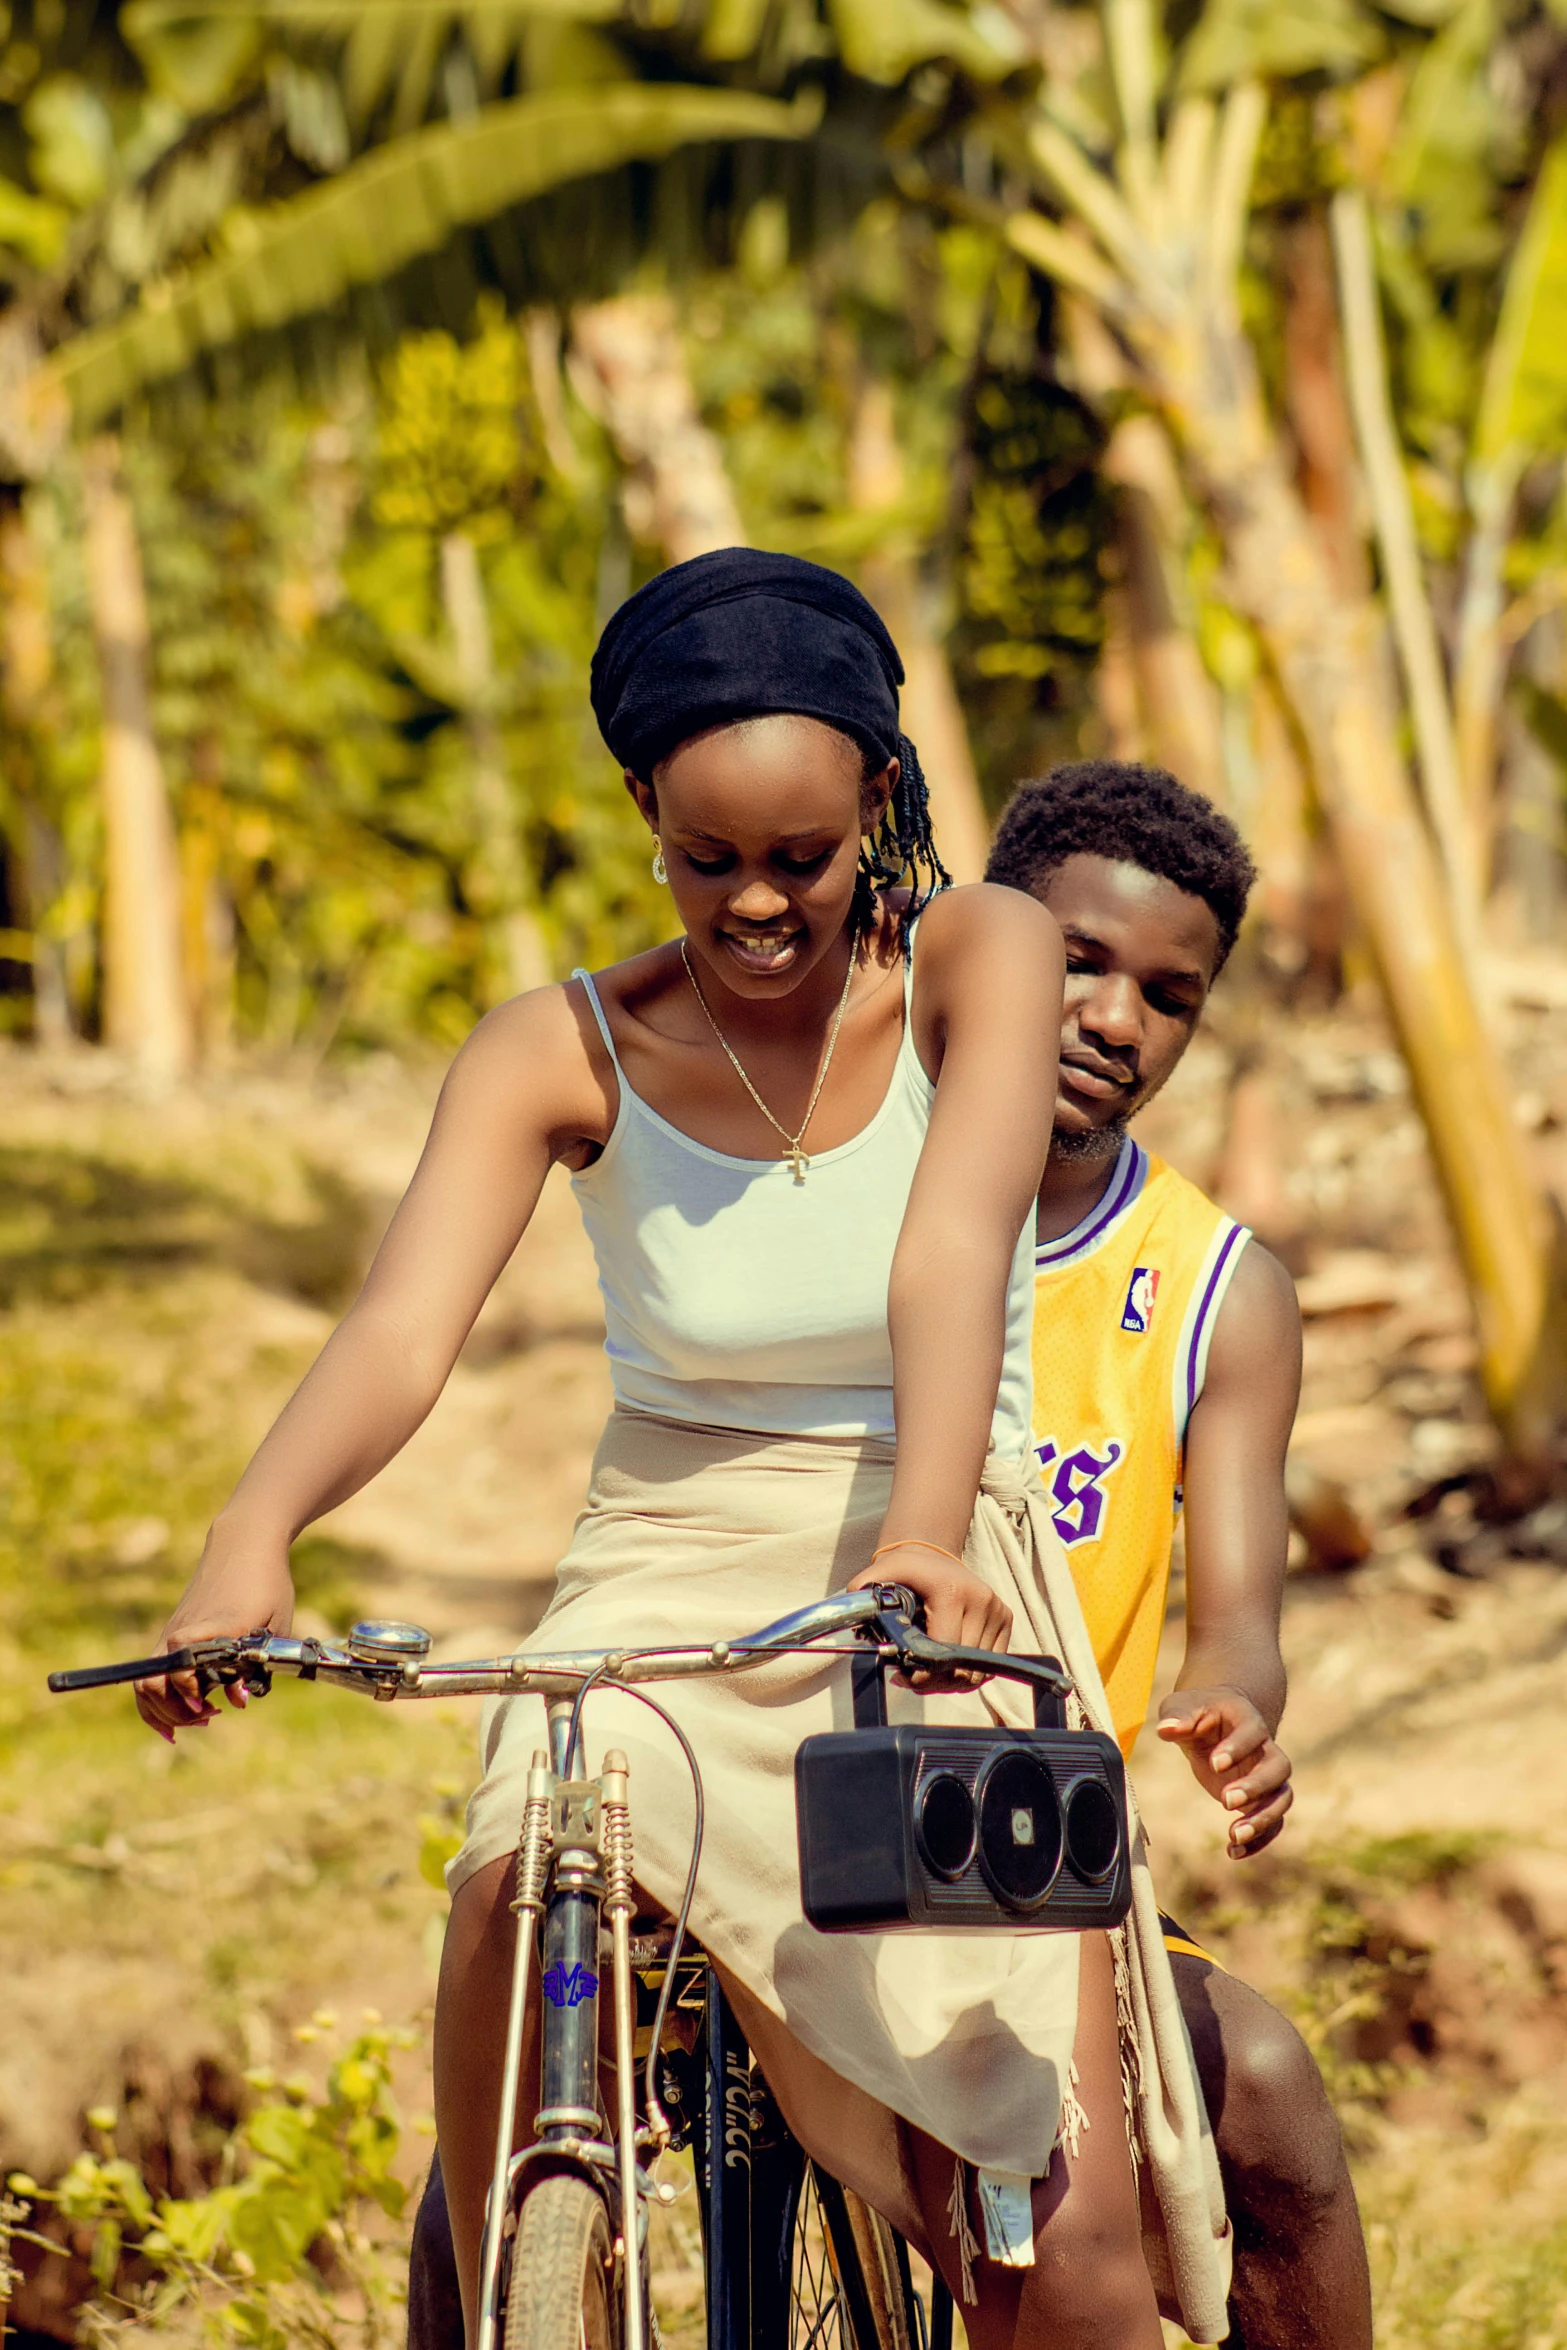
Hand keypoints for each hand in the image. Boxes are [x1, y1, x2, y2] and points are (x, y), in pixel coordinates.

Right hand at [134, 1541, 294, 1740]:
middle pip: (151, 1683)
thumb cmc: (267, 1585)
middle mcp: (183, 1633)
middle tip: (207, 1717)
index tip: (211, 1706)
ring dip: (164, 1709)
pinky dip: (159, 1698)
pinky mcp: (172, 1633)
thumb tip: (239, 1702)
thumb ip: (256, 1667)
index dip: (188, 1689)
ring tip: (196, 1718)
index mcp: (213, 1629)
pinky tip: (182, 1711)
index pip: (180, 1660)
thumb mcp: (275, 1627)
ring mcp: (172, 1634)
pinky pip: (153, 1672)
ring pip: (145, 1682)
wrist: (244, 1544)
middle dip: (175, 1713)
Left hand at [849, 1540, 1011, 1689]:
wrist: (935, 1555)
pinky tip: (946, 1666)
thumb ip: (862, 1594)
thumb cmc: (906, 1571)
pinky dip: (967, 1674)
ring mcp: (997, 1610)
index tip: (902, 1677)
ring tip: (927, 1673)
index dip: (922, 1674)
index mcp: (952, 1593)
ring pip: (977, 1672)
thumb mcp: (881, 1574)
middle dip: (934, 1681)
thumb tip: (850, 1614)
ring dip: (951, 1681)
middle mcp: (981, 1601)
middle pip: (962, 1667)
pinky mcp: (1006, 1620)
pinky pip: (989, 1666)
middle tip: (910, 1679)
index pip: (944, 1651)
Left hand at [1156, 1688, 1292, 1858]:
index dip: (1238, 1748)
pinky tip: (1233, 1852)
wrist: (1216, 1722)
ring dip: (1263, 1819)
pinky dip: (1258, 1840)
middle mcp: (1265, 1748)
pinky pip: (1272, 1822)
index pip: (1253, 1733)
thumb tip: (1165, 1730)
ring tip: (1234, 1836)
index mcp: (1248, 1720)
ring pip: (1282, 1798)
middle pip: (1279, 1768)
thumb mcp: (1183, 1706)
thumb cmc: (1198, 1711)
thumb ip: (1177, 1717)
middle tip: (1226, 1801)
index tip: (1215, 1764)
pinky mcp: (1262, 1799)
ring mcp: (1267, 1776)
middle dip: (1256, 1786)